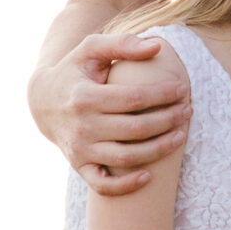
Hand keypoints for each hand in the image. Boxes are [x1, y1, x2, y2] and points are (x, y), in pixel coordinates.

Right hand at [27, 32, 190, 194]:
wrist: (43, 101)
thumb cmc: (75, 71)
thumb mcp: (91, 49)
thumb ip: (122, 44)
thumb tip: (156, 46)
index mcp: (85, 97)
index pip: (134, 98)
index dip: (163, 95)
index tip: (181, 89)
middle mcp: (82, 126)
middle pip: (136, 128)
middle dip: (168, 120)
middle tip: (188, 111)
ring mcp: (80, 149)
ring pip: (126, 157)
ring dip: (159, 150)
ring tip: (181, 137)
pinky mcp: (79, 165)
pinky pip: (103, 185)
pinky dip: (125, 186)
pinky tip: (148, 176)